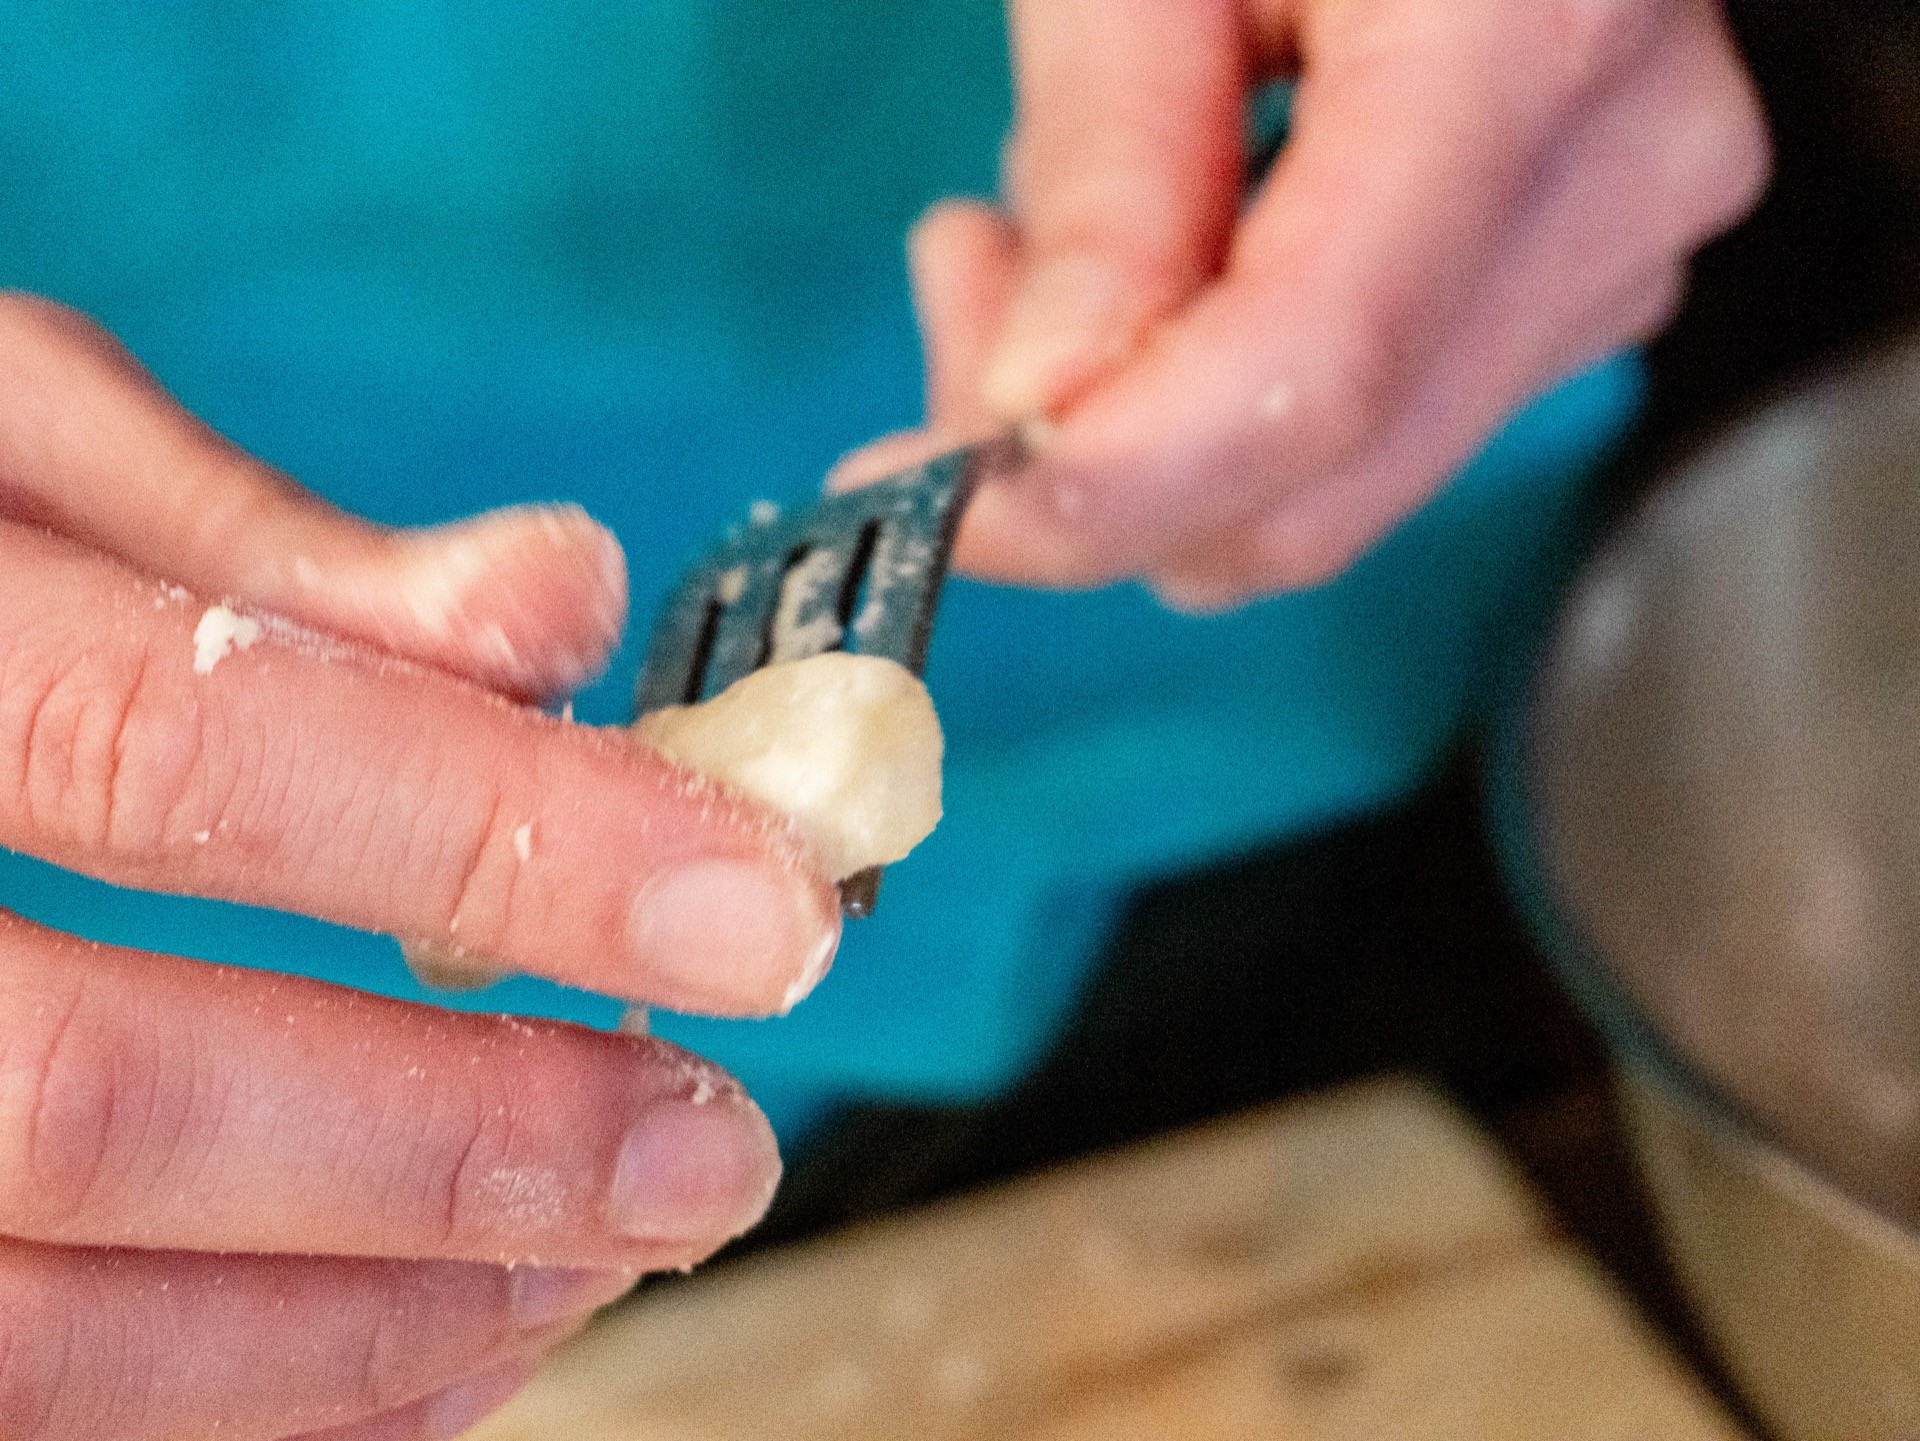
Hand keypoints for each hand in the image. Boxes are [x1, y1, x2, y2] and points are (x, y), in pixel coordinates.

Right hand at [0, 294, 840, 1438]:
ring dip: (379, 1315)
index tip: (761, 911)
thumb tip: (556, 607)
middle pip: (108, 1099)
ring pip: (42, 1316)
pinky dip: (263, 1400)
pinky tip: (438, 1346)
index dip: (504, 843)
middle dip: (466, 1146)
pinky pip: (19, 1405)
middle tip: (709, 1150)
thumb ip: (260, 544)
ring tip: (604, 1255)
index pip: (189, 749)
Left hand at [842, 0, 1769, 607]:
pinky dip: (1216, 393)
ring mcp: (1612, 249)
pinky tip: (1161, 243)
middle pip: (1313, 487)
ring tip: (1044, 227)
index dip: (1103, 486)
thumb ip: (1106, 169)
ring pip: (1322, 492)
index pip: (1311, 377)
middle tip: (963, 284)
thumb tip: (1044, 410)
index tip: (933, 504)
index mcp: (1527, 38)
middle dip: (1088, 460)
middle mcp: (1613, 181)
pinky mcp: (1570, 288)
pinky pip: (1359, 434)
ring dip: (1138, 422)